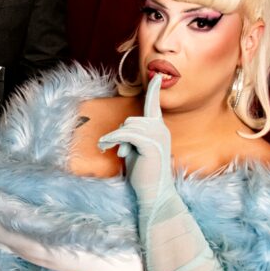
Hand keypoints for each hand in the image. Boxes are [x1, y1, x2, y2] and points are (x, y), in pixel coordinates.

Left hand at [99, 76, 236, 270]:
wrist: (155, 194)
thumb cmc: (144, 175)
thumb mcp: (136, 151)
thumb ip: (131, 138)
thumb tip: (121, 133)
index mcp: (159, 129)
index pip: (154, 105)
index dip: (154, 90)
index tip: (157, 76)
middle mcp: (161, 130)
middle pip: (131, 119)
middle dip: (120, 134)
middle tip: (119, 151)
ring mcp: (158, 136)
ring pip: (127, 126)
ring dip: (116, 139)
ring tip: (118, 154)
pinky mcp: (150, 145)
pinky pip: (125, 134)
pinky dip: (113, 140)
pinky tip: (108, 149)